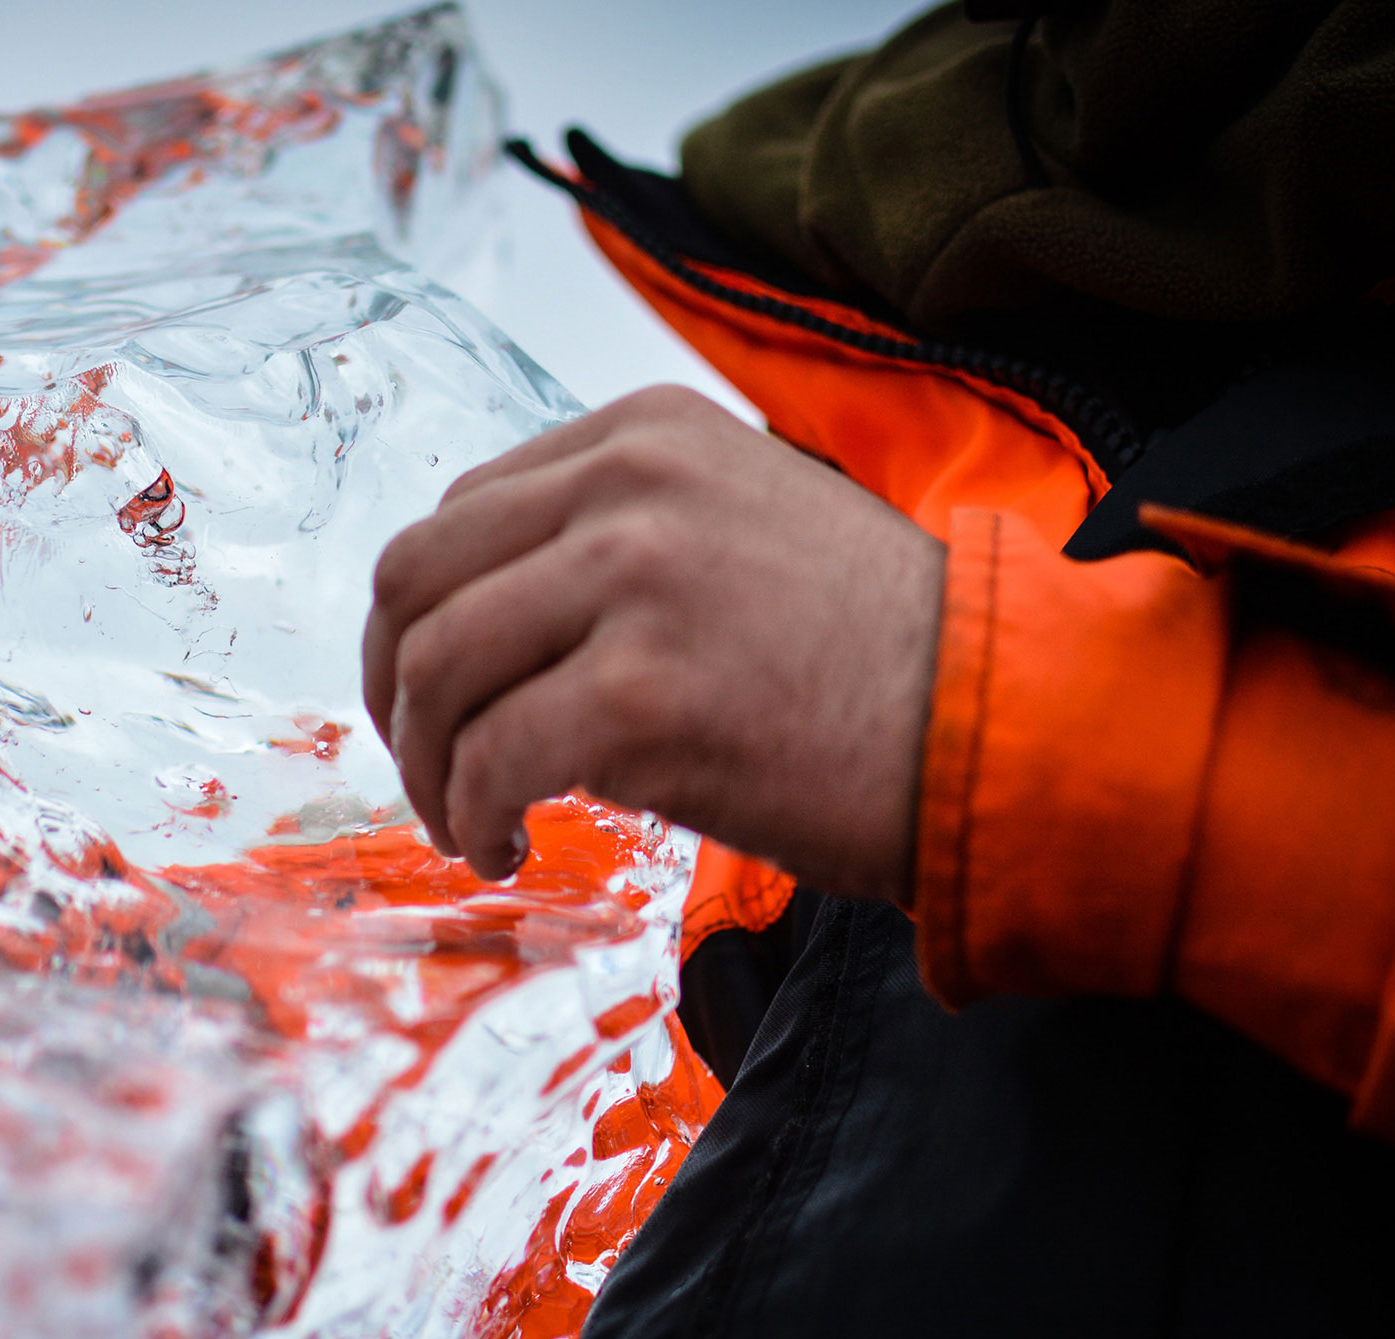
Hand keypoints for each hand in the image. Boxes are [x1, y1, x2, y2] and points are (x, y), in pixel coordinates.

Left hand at [361, 385, 942, 900]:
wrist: (998, 725)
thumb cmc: (869, 657)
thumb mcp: (735, 529)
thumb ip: (609, 540)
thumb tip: (474, 618)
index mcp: (643, 432)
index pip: (459, 515)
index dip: (420, 622)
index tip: (436, 702)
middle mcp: (629, 481)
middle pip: (416, 580)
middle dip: (397, 692)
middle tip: (431, 770)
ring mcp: (634, 576)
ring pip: (437, 670)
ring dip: (429, 768)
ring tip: (471, 823)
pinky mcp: (642, 689)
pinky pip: (490, 760)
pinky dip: (474, 817)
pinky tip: (509, 849)